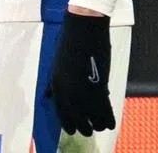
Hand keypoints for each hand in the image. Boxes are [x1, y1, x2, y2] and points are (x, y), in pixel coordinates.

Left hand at [45, 11, 115, 136]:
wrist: (83, 26)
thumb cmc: (69, 40)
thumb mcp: (56, 63)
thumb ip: (53, 82)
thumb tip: (47, 95)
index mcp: (56, 82)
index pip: (60, 111)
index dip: (67, 122)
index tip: (72, 129)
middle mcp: (67, 89)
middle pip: (75, 117)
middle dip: (82, 126)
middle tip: (88, 131)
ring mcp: (83, 88)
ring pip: (90, 116)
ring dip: (96, 124)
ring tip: (100, 127)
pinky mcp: (98, 85)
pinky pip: (103, 109)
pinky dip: (107, 117)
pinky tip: (110, 123)